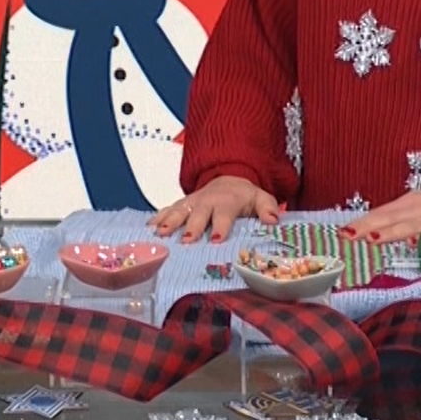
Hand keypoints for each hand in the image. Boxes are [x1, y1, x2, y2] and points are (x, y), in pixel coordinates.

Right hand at [151, 175, 280, 243]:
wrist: (228, 178)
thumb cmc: (244, 196)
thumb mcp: (261, 198)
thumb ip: (268, 208)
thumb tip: (273, 219)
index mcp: (227, 201)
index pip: (224, 214)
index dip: (220, 226)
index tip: (217, 239)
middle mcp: (207, 201)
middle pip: (198, 214)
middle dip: (191, 227)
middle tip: (185, 241)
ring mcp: (192, 202)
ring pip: (179, 211)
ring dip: (169, 222)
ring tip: (159, 234)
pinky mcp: (182, 204)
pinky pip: (167, 209)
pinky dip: (157, 217)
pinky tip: (147, 227)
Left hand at [340, 187, 420, 243]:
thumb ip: (413, 227)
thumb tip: (396, 240)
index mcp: (414, 202)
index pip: (384, 212)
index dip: (364, 221)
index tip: (344, 231)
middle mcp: (418, 204)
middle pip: (385, 214)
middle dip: (363, 224)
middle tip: (342, 234)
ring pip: (398, 220)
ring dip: (377, 227)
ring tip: (359, 235)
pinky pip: (418, 228)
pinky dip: (401, 232)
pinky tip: (389, 237)